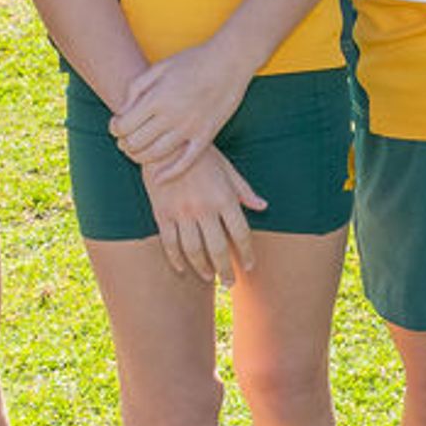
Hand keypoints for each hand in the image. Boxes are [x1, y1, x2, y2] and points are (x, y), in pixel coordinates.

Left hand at [111, 43, 247, 180]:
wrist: (230, 61)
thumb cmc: (193, 61)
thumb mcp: (159, 67)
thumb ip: (136, 88)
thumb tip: (123, 111)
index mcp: (157, 97)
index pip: (123, 125)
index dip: (115, 128)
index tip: (117, 125)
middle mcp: (171, 115)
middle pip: (136, 143)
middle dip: (124, 144)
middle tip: (124, 140)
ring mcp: (190, 128)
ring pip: (155, 155)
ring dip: (140, 157)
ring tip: (137, 151)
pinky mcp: (206, 136)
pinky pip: (185, 163)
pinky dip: (169, 174)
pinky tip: (159, 179)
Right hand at [145, 147, 264, 284]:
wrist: (164, 142)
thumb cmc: (200, 154)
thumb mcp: (227, 168)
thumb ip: (244, 190)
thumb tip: (263, 207)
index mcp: (224, 197)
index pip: (241, 234)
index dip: (247, 253)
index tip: (249, 266)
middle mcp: (204, 208)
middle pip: (219, 248)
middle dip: (226, 270)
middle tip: (230, 282)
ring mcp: (182, 213)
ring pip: (194, 251)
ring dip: (203, 268)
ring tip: (210, 277)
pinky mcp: (162, 214)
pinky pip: (170, 243)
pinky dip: (177, 260)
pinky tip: (183, 269)